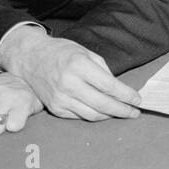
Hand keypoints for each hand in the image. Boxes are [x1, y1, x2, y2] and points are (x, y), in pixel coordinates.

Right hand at [0, 28, 140, 119]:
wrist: (30, 59)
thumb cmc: (61, 52)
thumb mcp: (85, 52)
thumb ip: (103, 71)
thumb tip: (119, 90)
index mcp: (79, 65)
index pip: (109, 86)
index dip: (126, 95)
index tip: (137, 99)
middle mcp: (69, 83)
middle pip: (103, 104)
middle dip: (123, 110)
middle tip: (134, 112)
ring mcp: (60, 98)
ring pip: (92, 115)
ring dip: (110, 116)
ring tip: (122, 113)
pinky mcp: (55, 108)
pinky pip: (80, 116)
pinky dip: (94, 115)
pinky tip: (103, 112)